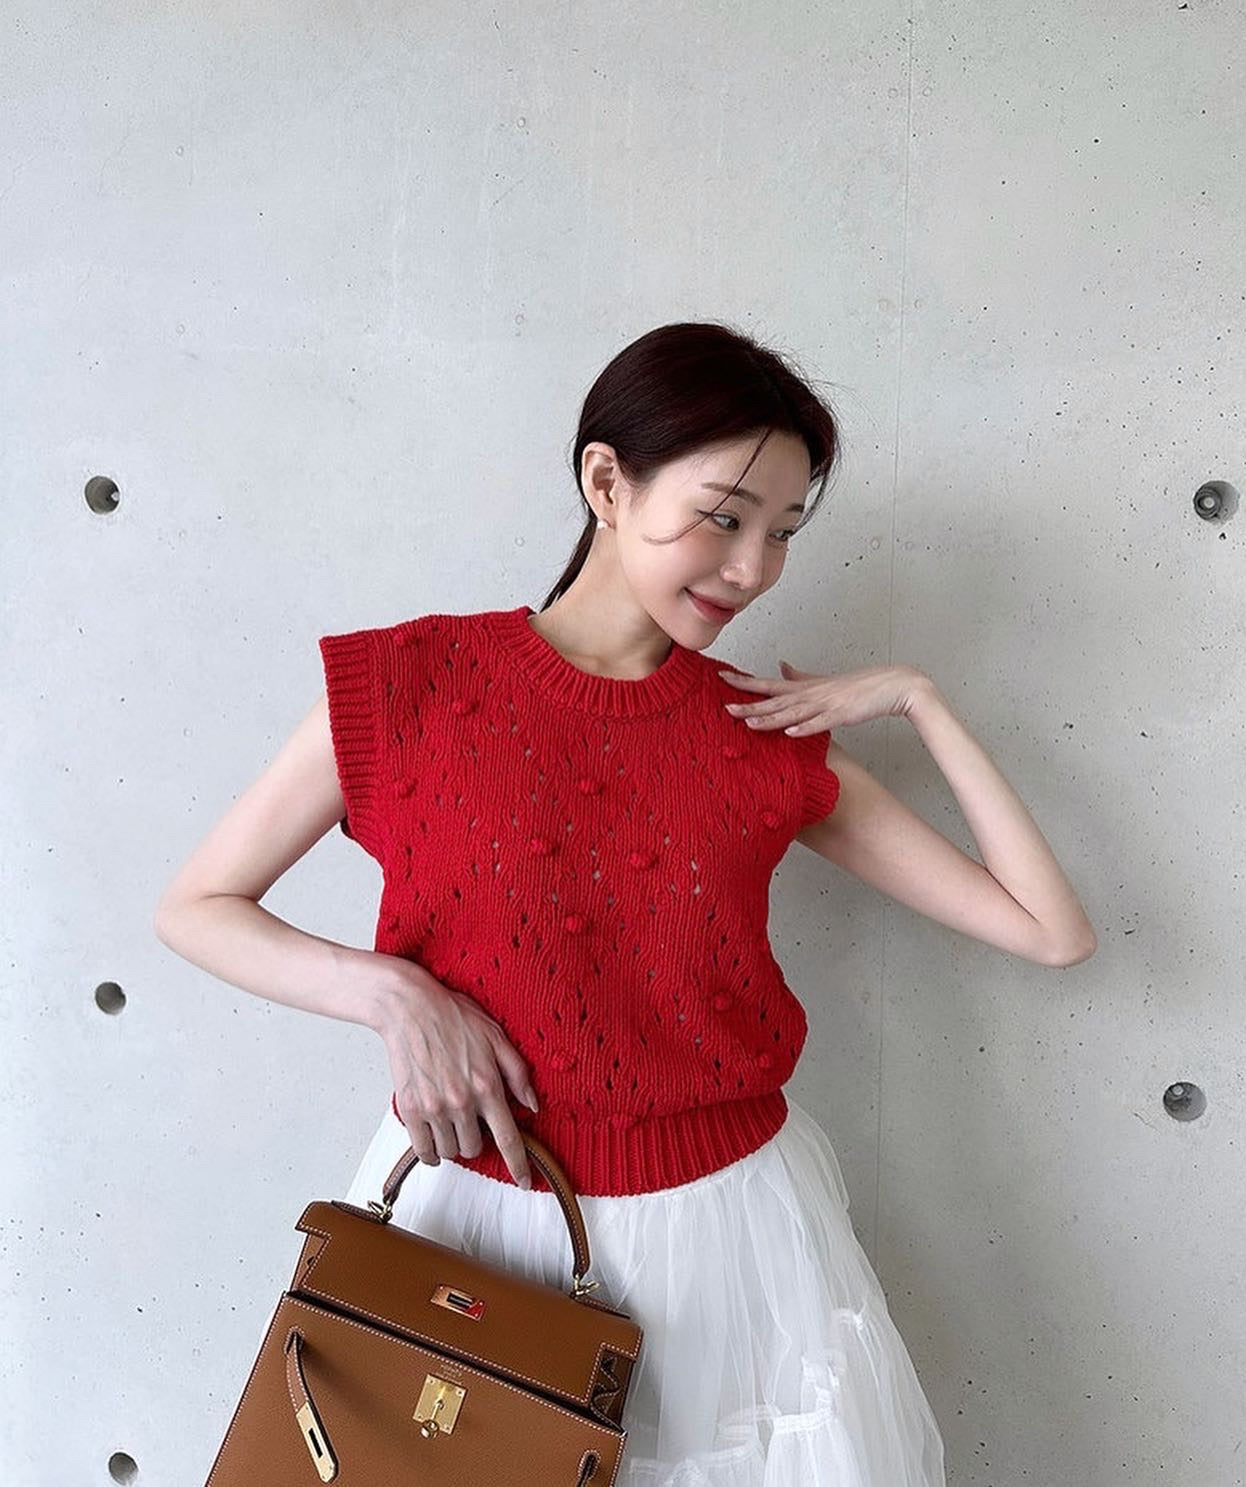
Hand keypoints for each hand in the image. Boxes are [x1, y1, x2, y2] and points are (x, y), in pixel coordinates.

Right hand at [375, 966, 538, 1189]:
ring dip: (453, 1141)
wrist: (410, 1008)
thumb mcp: (497, 1037)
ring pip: (450, 1151)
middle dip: (477, 1137)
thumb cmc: (454, 1017)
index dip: (519, 1165)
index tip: (526, 1182)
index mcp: (487, 1085)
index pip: (508, 1138)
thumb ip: (517, 1074)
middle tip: (471, 1115)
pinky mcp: (410, 1109)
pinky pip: (423, 1150)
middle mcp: (461, 1102)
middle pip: (475, 1148)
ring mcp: (434, 1108)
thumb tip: (532, 1105)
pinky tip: (434, 1135)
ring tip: (451, 1117)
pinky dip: (430, 1150)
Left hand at [719, 660, 928, 732]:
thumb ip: (800, 677)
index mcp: (806, 687)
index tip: (721, 677)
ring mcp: (826, 705)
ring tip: (750, 723)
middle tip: (724, 707)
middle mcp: (811, 694)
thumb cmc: (859, 686)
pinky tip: (790, 734)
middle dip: (750, 705)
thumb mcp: (823, 681)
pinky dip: (805, 729)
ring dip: (771, 719)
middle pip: (775, 701)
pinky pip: (820, 724)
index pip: (769, 684)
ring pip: (793, 713)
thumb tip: (781, 667)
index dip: (745, 682)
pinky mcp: (842, 716)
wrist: (893, 685)